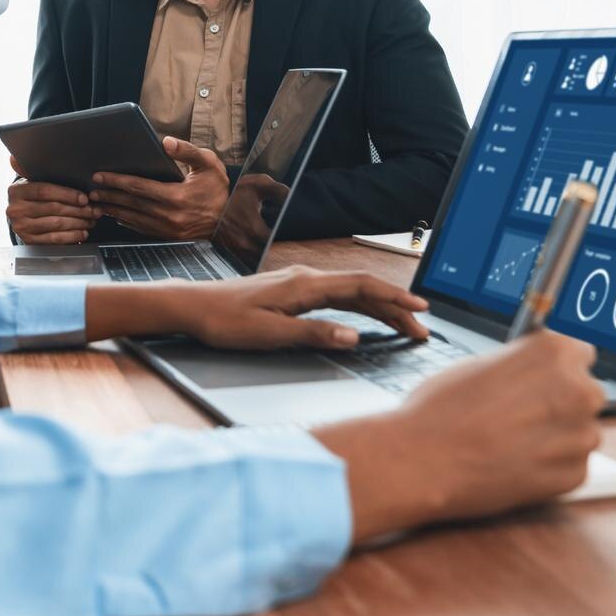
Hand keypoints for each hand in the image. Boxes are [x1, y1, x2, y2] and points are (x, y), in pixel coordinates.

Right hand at [5, 154, 100, 243]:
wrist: (21, 218)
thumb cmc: (32, 197)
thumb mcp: (31, 182)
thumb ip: (32, 170)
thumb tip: (22, 156)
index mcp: (16, 191)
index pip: (44, 191)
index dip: (66, 194)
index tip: (84, 198)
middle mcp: (15, 210)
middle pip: (53, 208)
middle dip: (78, 209)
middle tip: (94, 209)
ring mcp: (21, 227)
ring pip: (56, 224)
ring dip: (78, 222)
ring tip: (91, 220)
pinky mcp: (29, 241)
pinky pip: (55, 239)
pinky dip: (72, 236)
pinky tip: (82, 232)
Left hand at [88, 136, 229, 241]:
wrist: (231, 220)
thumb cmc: (219, 189)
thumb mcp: (209, 164)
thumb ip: (187, 151)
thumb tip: (165, 142)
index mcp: (176, 196)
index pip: (138, 187)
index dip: (117, 181)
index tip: (100, 176)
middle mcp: (169, 215)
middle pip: (131, 204)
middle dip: (109, 195)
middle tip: (90, 191)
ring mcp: (168, 229)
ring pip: (133, 218)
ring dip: (113, 210)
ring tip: (97, 203)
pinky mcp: (168, 237)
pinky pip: (141, 229)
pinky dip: (126, 222)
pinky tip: (116, 216)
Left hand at [169, 266, 428, 351]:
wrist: (193, 307)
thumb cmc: (225, 321)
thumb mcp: (269, 334)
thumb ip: (313, 333)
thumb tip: (353, 337)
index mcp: (304, 286)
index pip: (361, 286)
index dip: (394, 297)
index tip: (420, 309)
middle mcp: (306, 278)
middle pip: (362, 289)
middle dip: (395, 307)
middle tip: (421, 330)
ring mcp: (299, 283)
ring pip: (350, 292)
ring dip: (379, 307)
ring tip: (404, 325)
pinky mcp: (292, 290)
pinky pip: (335, 295)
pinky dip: (358, 305)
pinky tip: (368, 316)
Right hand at [312, 331, 602, 542]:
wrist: (425, 460)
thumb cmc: (442, 409)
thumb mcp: (481, 364)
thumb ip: (520, 365)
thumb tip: (533, 374)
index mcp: (556, 352)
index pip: (581, 354)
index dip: (557, 369)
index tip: (543, 381)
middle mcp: (579, 390)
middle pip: (586, 393)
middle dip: (561, 403)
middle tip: (522, 415)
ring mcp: (581, 435)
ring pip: (580, 432)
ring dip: (557, 437)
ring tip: (513, 442)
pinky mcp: (575, 474)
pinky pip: (572, 465)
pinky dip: (550, 467)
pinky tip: (515, 463)